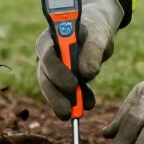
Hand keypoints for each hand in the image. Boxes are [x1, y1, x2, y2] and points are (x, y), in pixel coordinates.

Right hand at [36, 0, 122, 119]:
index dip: (57, 71)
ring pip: (49, 87)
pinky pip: (59, 92)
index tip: (72, 85)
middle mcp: (45, 53)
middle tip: (70, 109)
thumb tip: (87, 74)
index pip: (47, 54)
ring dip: (62, 102)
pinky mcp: (56, 79)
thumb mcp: (98, 37)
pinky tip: (84, 107)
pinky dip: (71, 101)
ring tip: (77, 114)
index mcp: (51, 36)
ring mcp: (48, 67)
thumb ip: (93, 52)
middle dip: (57, 95)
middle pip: (45, 76)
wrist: (95, 34)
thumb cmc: (95, 30)